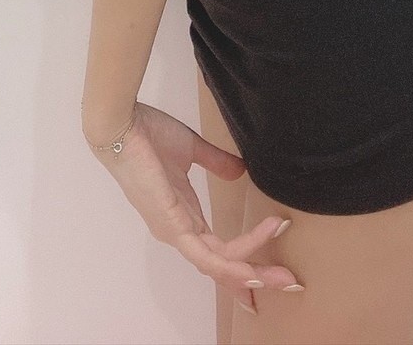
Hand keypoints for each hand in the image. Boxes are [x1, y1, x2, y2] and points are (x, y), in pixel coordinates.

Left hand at [87, 102, 300, 313]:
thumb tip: (240, 171)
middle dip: (257, 278)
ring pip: (219, 266)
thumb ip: (216, 163)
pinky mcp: (173, 226)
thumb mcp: (190, 150)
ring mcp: (175, 232)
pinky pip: (207, 254)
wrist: (121, 127)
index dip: (242, 266)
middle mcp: (180, 232)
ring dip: (252, 273)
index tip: (267, 279)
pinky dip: (233, 260)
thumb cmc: (149, 135)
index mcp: (183, 216)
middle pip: (222, 267)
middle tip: (291, 284)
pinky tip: (255, 262)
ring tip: (283, 276)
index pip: (217, 252)